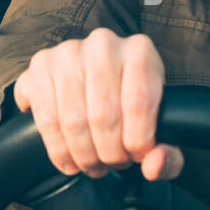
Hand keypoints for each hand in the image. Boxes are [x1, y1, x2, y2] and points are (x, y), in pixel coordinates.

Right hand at [12, 27, 183, 181]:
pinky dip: (58, 149)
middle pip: (104, 114)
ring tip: (93, 164)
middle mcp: (102, 44)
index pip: (139, 102)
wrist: (93, 81)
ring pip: (73, 120)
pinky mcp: (39, 66)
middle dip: (109, 152)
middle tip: (113, 163)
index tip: (136, 155)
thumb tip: (154, 165)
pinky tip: (69, 160)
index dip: (138, 140)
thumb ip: (169, 154)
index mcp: (139, 51)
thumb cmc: (131, 105)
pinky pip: (46, 119)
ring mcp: (67, 52)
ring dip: (83, 154)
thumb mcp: (158, 129)